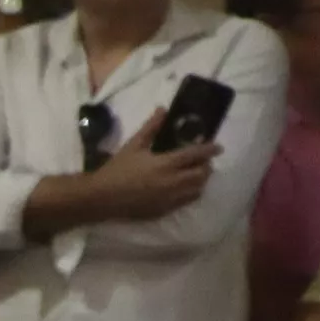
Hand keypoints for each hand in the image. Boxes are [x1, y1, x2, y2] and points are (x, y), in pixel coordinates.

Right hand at [78, 117, 213, 222]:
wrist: (101, 198)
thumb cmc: (117, 170)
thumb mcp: (133, 145)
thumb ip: (151, 128)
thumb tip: (163, 110)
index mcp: (165, 164)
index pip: (195, 155)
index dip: (209, 149)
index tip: (218, 147)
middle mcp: (172, 182)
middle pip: (201, 174)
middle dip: (206, 165)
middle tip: (204, 160)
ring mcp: (169, 198)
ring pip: (197, 189)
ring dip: (201, 180)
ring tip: (196, 173)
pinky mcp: (164, 210)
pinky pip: (186, 201)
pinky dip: (191, 192)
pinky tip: (185, 188)